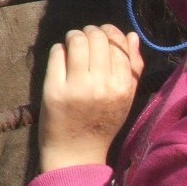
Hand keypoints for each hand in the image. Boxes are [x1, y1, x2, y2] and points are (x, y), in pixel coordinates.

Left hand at [38, 24, 142, 171]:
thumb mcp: (125, 98)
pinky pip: (57, 52)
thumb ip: (133, 67)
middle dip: (90, 32)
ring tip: (73, 45)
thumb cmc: (102, 122)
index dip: (109, 33)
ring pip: (76, 39)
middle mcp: (101, 85)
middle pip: (96, 37)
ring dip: (73, 36)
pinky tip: (62, 59)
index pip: (117, 43)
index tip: (103, 36)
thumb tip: (132, 35)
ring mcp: (76, 87)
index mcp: (123, 88)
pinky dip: (59, 49)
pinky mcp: (54, 88)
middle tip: (86, 40)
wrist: (76, 153)